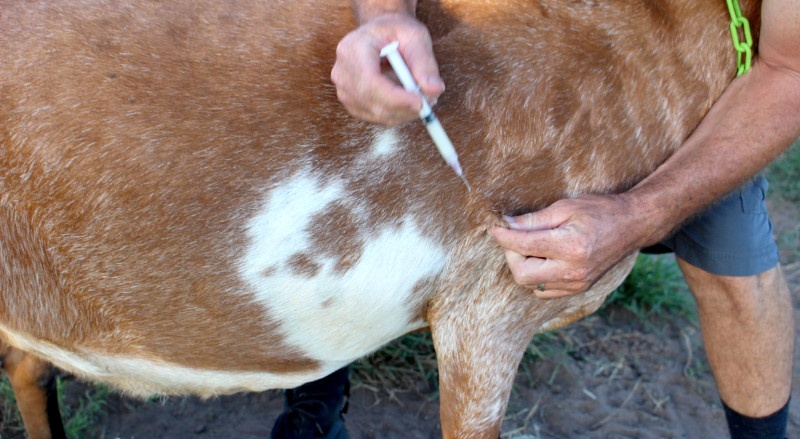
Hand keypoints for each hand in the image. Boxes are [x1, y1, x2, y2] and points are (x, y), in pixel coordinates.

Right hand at [331, 13, 444, 124]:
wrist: (380, 34)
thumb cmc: (396, 31)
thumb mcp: (415, 37)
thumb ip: (425, 63)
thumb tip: (434, 89)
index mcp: (353, 49)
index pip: (370, 82)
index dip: (395, 98)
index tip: (421, 103)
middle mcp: (342, 71)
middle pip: (371, 102)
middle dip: (404, 108)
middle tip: (429, 102)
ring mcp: (343, 89)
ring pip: (375, 113)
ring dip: (403, 112)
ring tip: (421, 97)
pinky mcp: (351, 101)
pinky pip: (375, 116)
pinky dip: (396, 113)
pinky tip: (407, 100)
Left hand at [490, 194, 643, 297]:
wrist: (631, 225)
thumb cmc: (598, 210)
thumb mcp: (565, 207)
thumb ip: (534, 220)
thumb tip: (506, 225)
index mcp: (571, 246)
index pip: (524, 246)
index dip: (504, 237)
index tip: (495, 228)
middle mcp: (574, 270)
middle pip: (522, 274)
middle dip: (512, 255)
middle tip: (517, 237)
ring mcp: (577, 283)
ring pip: (532, 284)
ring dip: (524, 265)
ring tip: (534, 246)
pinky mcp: (579, 289)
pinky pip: (545, 290)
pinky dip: (537, 276)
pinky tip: (545, 258)